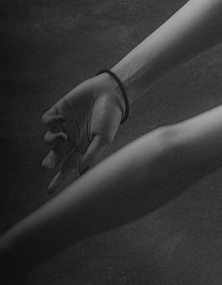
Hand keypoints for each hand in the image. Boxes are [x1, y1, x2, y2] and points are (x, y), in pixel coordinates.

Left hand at [41, 73, 125, 194]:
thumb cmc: (111, 117)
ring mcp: (64, 125)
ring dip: (51, 140)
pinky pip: (46, 121)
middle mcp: (72, 138)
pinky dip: (49, 123)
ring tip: (62, 135)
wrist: (109, 92)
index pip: (69, 167)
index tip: (49, 192)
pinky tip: (59, 120)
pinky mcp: (58, 111)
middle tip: (47, 165)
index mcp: (83, 148)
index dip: (59, 180)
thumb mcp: (104, 138)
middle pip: (55, 155)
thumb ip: (92, 154)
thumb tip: (80, 170)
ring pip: (48, 138)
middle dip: (50, 161)